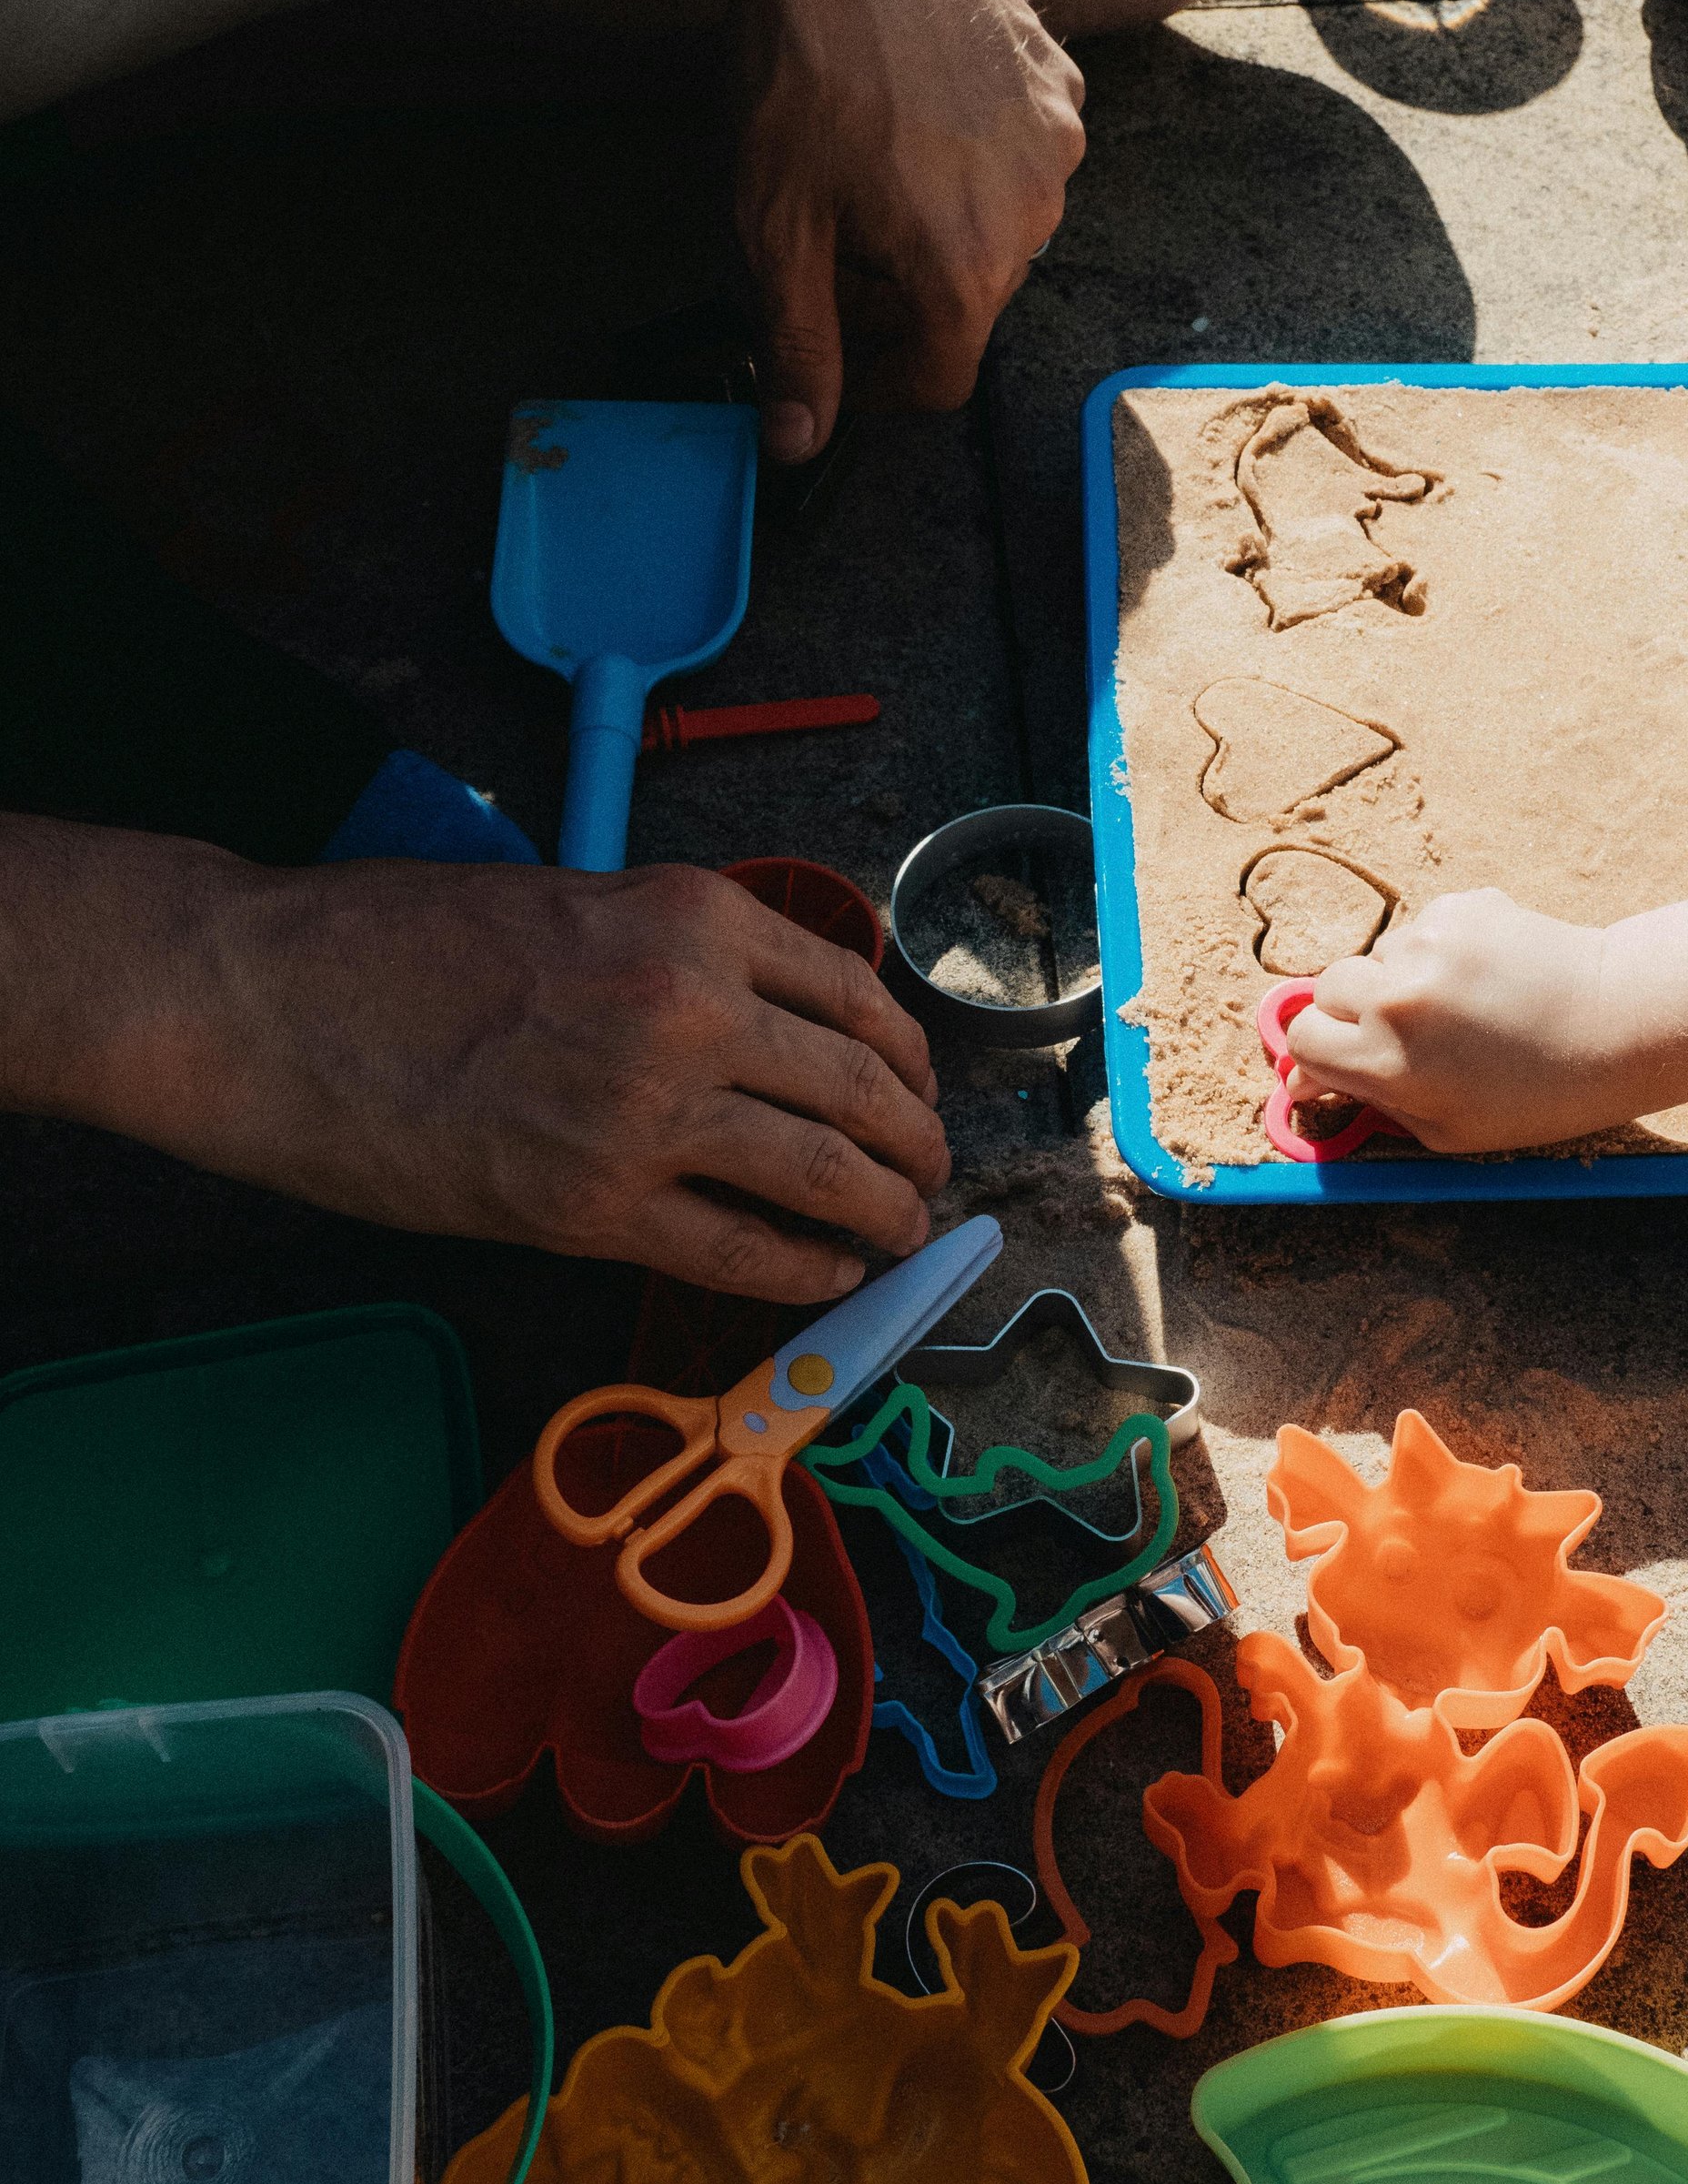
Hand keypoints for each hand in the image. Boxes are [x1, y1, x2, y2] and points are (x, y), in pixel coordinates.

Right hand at [141, 859, 948, 1297]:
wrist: (265, 999)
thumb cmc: (396, 945)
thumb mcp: (573, 904)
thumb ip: (679, 954)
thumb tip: (773, 1022)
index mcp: (692, 916)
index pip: (859, 996)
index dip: (909, 1059)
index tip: (917, 1089)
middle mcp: (691, 1006)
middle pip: (864, 1090)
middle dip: (916, 1145)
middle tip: (926, 1176)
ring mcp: (646, 1112)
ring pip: (827, 1176)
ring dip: (883, 1215)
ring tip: (897, 1233)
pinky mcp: (590, 1208)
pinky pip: (744, 1254)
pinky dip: (807, 1273)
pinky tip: (829, 1279)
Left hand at [726, 0, 1085, 462]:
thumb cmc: (794, 66)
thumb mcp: (772, 225)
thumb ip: (797, 346)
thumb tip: (799, 447)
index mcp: (966, 267)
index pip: (939, 380)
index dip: (874, 387)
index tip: (829, 362)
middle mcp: (1035, 214)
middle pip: (968, 305)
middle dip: (898, 302)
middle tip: (825, 257)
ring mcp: (1057, 143)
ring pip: (996, 233)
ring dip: (934, 230)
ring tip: (862, 175)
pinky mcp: (1059, 83)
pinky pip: (1019, 160)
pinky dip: (968, 164)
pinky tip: (907, 115)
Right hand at [1279, 889, 1629, 1152]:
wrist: (1619, 1022)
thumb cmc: (1538, 1094)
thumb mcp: (1447, 1131)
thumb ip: (1371, 1105)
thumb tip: (1306, 1081)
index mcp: (1384, 1062)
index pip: (1302, 1042)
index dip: (1318, 1055)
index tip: (1340, 1062)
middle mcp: (1393, 998)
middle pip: (1326, 991)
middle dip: (1351, 1014)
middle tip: (1406, 1035)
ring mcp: (1425, 945)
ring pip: (1379, 957)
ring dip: (1401, 979)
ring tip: (1465, 1006)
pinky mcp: (1457, 908)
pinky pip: (1423, 930)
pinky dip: (1442, 951)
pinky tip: (1488, 976)